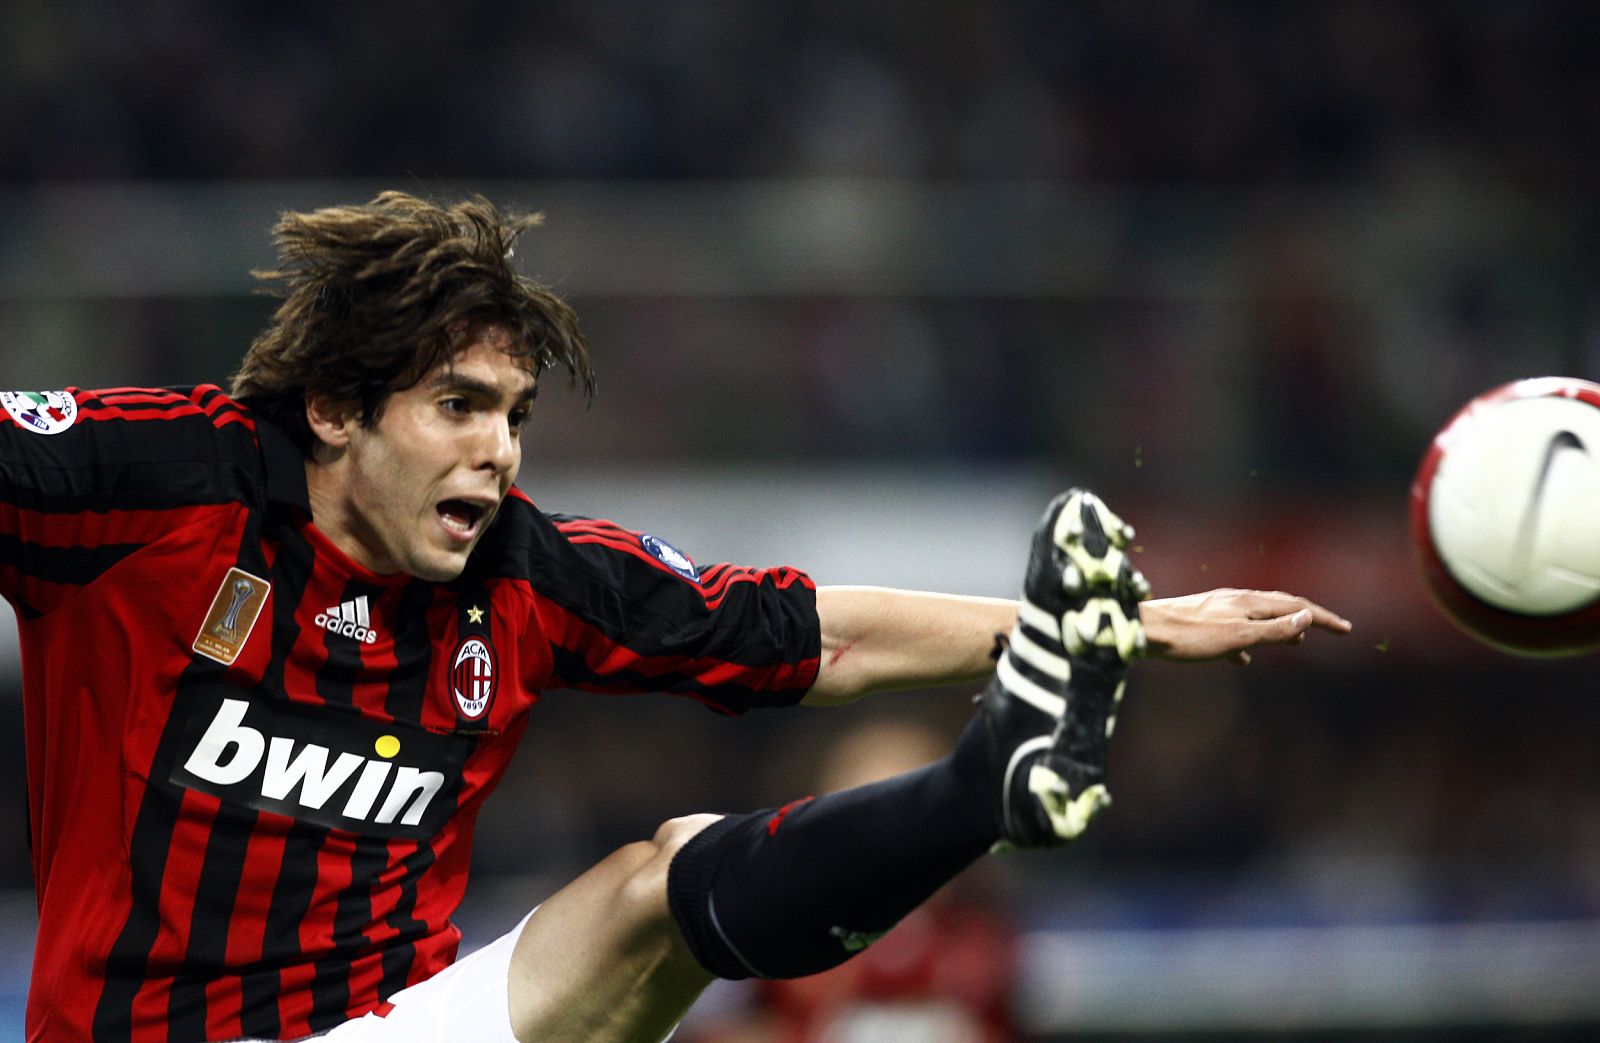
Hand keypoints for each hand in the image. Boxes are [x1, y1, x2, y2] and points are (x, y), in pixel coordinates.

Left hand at [1139, 588, 1351, 664]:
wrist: (1143, 630)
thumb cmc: (1190, 636)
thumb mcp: (1238, 637)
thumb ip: (1273, 630)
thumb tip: (1308, 619)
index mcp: (1250, 602)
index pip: (1296, 607)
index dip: (1324, 618)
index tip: (1346, 629)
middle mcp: (1236, 599)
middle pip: (1280, 606)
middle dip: (1306, 618)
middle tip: (1329, 629)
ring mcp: (1218, 609)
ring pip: (1258, 617)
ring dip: (1280, 628)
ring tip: (1294, 641)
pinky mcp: (1201, 622)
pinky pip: (1233, 631)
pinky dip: (1248, 643)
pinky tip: (1241, 660)